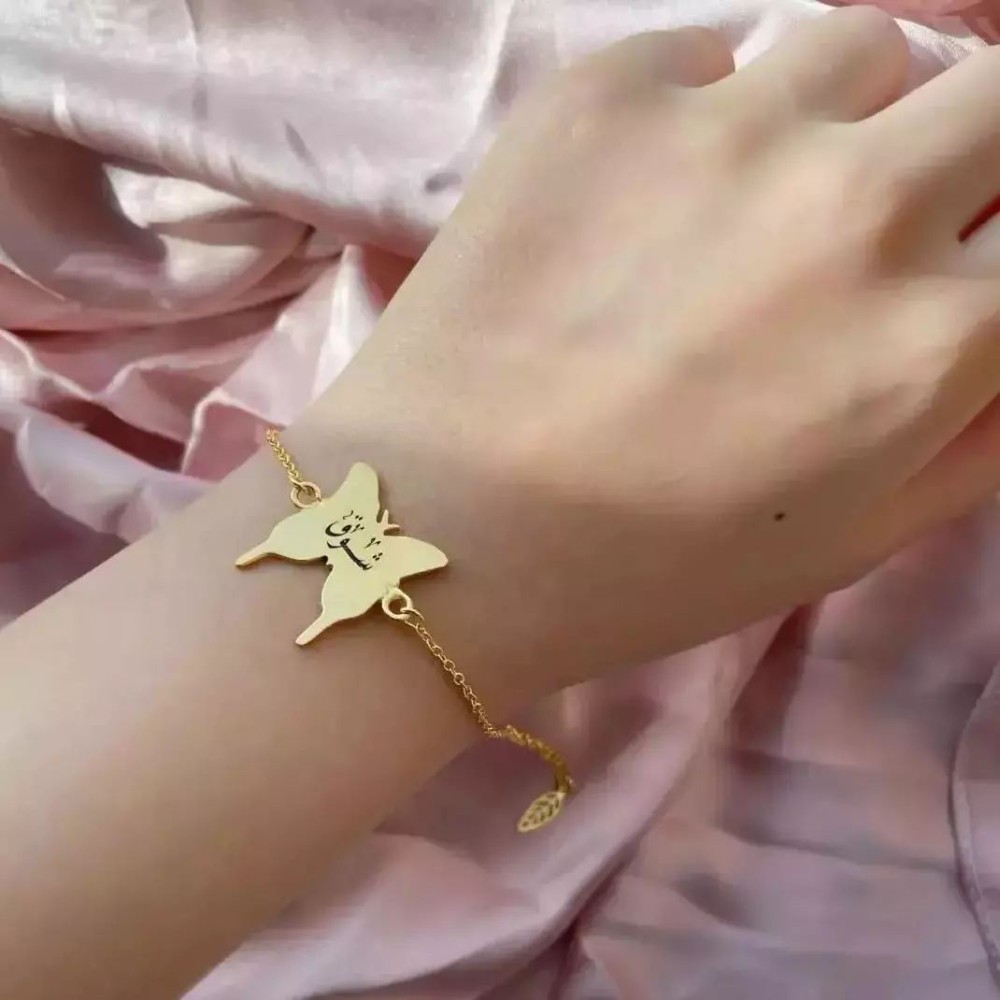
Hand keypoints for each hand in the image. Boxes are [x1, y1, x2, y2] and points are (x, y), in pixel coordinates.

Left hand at [311, 9, 999, 703]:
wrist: (443, 530)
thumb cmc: (646, 567)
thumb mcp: (852, 541)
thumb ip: (982, 433)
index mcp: (933, 338)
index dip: (989, 256)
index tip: (950, 269)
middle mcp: (854, 205)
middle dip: (970, 151)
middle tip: (888, 212)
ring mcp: (722, 129)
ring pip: (862, 47)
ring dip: (843, 116)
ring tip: (761, 198)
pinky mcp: (604, 95)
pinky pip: (708, 55)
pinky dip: (704, 114)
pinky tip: (642, 200)